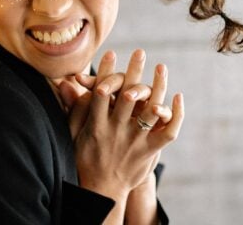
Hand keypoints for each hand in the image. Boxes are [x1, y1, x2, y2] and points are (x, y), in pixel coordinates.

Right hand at [72, 49, 183, 201]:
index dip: (105, 71)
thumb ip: (74, 107)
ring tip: (161, 67)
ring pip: (150, 110)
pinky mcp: (150, 149)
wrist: (102, 190)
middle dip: (133, 71)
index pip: (101, 93)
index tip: (110, 53)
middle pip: (128, 95)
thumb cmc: (85, 157)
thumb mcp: (74, 133)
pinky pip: (168, 131)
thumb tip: (65, 83)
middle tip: (139, 52)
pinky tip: (177, 97)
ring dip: (158, 87)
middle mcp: (116, 130)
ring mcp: (135, 140)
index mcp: (96, 124)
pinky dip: (175, 114)